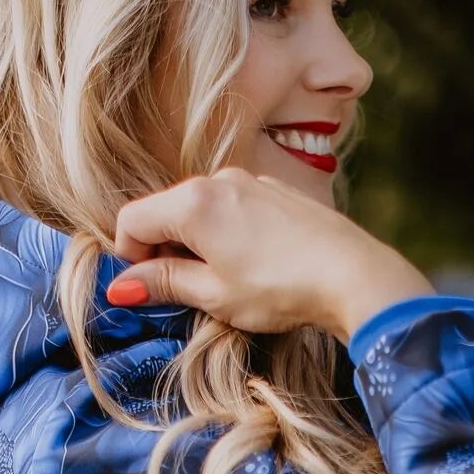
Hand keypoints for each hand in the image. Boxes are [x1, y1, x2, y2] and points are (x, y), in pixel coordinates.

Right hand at [105, 166, 433, 346]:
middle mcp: (218, 179)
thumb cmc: (280, 287)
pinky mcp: (276, 191)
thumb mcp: (214, 295)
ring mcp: (251, 181)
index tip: (143, 290)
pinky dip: (225, 234)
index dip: (128, 259)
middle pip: (166, 211)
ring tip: (222, 284)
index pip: (133, 221)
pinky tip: (251, 267)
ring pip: (201, 209)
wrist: (352, 273)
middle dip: (163, 251)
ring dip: (195, 244)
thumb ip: (164, 283)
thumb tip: (122, 287)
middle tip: (183, 293)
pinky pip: (233, 208)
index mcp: (192, 202)